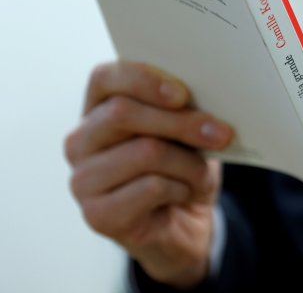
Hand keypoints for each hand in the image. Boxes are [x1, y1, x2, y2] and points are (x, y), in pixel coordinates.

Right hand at [64, 61, 233, 287]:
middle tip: (220, 133)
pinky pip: (150, 188)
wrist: (185, 224)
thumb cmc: (181, 167)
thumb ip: (182, 109)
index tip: (183, 94)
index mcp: (98, 108)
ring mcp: (83, 179)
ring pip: (144, 152)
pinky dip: (181, 188)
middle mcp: (81, 141)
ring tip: (201, 173)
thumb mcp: (186, 131)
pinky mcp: (97, 214)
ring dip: (188, 163)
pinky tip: (183, 194)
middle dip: (180, 122)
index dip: (144, 80)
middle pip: (123, 113)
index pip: (105, 78)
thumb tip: (203, 98)